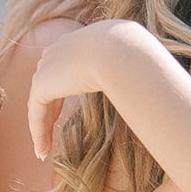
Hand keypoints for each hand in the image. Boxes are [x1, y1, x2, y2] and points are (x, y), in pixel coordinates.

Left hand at [27, 19, 145, 159]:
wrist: (121, 50)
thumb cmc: (135, 55)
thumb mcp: (135, 59)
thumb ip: (134, 70)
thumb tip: (153, 81)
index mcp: (81, 41)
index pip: (67, 68)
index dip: (65, 91)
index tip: (67, 112)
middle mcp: (60, 49)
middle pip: (50, 85)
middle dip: (49, 111)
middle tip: (50, 133)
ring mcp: (49, 65)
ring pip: (41, 102)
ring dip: (42, 127)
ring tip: (45, 150)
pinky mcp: (42, 83)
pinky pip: (36, 112)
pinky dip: (39, 132)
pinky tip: (43, 150)